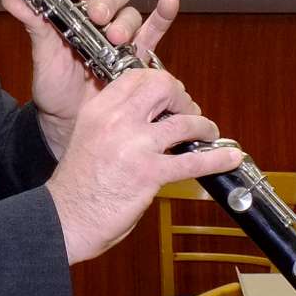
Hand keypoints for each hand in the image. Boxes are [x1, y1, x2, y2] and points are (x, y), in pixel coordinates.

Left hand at [1, 0, 177, 158]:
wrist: (69, 124)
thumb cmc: (54, 88)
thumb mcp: (43, 56)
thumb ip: (34, 24)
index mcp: (74, 12)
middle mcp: (99, 19)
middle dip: (107, 0)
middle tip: (98, 17)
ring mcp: (120, 36)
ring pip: (131, 13)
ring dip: (125, 21)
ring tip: (116, 39)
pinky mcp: (138, 56)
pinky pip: (155, 31)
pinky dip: (164, 15)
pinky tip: (169, 2)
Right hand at [44, 68, 242, 264]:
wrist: (64, 218)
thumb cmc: (77, 184)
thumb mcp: (87, 135)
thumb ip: (112, 119)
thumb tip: (145, 114)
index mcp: (99, 108)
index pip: (137, 76)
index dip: (161, 82)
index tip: (170, 96)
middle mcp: (117, 120)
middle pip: (163, 86)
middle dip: (182, 97)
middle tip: (187, 111)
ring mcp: (135, 145)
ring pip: (184, 120)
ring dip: (203, 126)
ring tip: (208, 133)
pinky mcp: (149, 173)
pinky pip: (193, 161)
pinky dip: (217, 159)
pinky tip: (230, 158)